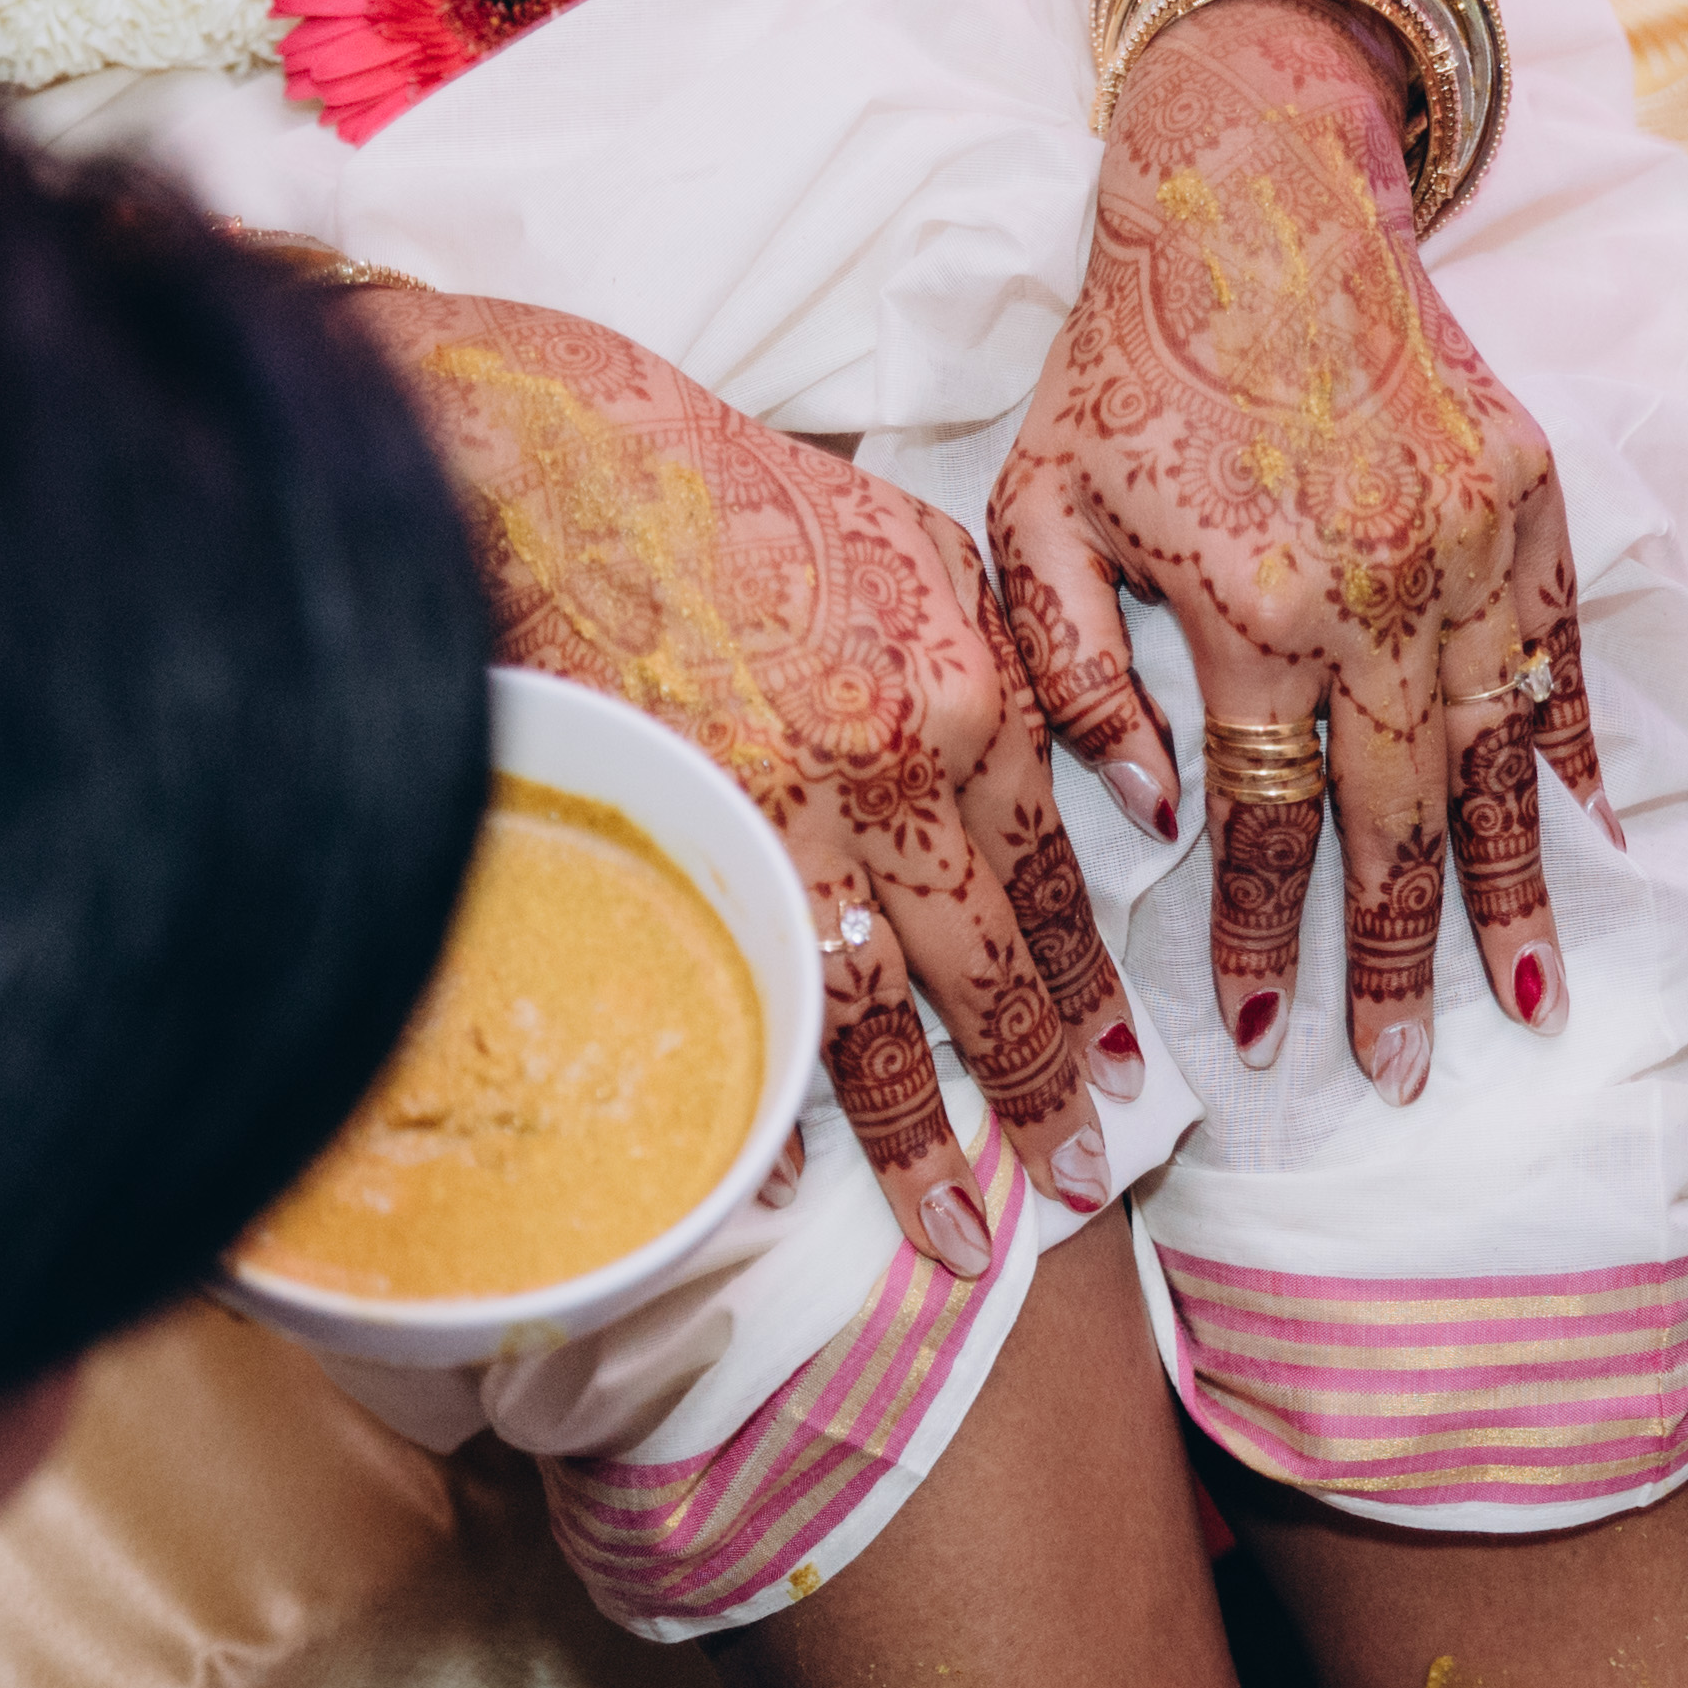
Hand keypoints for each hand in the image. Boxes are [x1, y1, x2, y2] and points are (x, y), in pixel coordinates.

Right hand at [355, 293, 1142, 1280]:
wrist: (565, 458)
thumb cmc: (739, 496)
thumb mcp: (921, 542)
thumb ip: (1023, 662)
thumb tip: (1107, 781)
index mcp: (967, 688)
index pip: (1052, 879)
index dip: (1087, 990)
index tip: (1122, 1074)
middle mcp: (893, 762)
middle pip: (988, 966)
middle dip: (1041, 1090)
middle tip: (1080, 1181)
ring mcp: (780, 811)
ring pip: (877, 1011)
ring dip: (922, 1134)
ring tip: (962, 1229)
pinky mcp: (677, 835)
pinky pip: (746, 994)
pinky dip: (767, 1089)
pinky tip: (786, 1168)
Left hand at [988, 0, 1604, 1102]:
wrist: (1255, 197)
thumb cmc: (1123, 364)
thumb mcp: (1037, 512)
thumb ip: (1078, 672)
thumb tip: (1148, 813)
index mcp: (1253, 601)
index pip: (1269, 817)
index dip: (1269, 937)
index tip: (1264, 1041)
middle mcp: (1381, 585)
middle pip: (1398, 817)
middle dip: (1400, 958)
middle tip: (1406, 1074)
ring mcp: (1473, 544)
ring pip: (1502, 758)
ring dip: (1516, 892)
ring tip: (1535, 1002)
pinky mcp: (1532, 499)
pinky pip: (1562, 661)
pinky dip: (1577, 757)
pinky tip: (1590, 844)